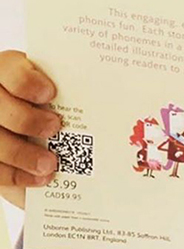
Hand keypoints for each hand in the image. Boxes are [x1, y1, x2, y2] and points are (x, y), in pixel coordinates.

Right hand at [0, 50, 60, 204]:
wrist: (39, 140)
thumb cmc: (60, 107)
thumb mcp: (64, 92)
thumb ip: (73, 90)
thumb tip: (110, 93)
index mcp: (10, 72)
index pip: (8, 70)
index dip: (25, 82)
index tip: (50, 94)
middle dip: (26, 119)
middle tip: (54, 128)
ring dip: (21, 154)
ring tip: (50, 163)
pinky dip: (16, 175)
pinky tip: (39, 178)